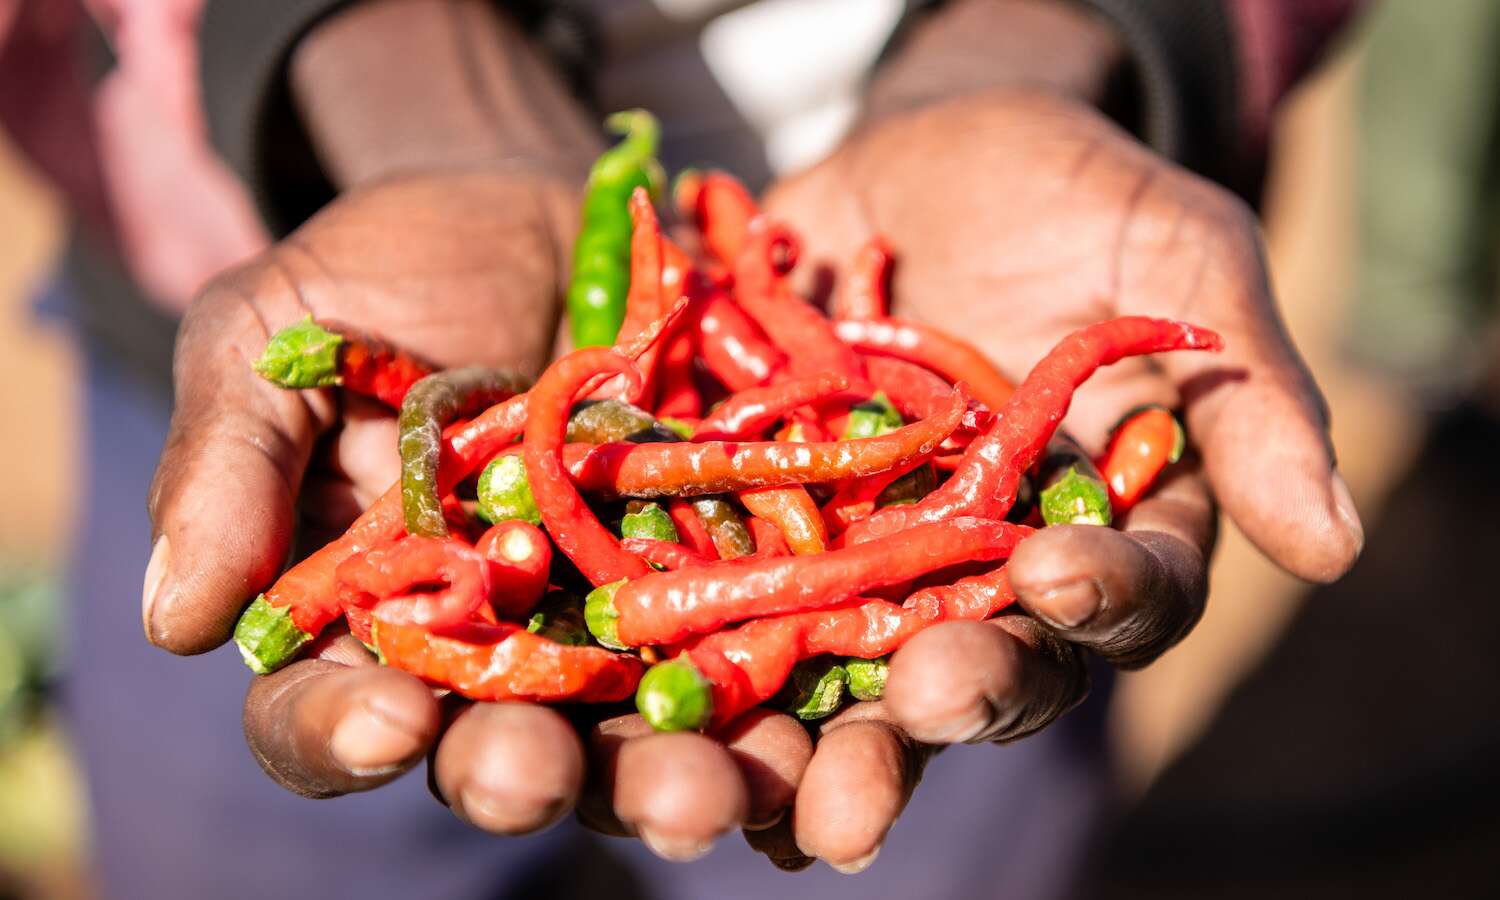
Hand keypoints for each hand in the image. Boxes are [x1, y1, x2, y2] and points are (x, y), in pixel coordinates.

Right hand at [140, 166, 832, 854]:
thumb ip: (227, 464)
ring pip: (642, 731)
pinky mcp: (727, 572)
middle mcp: (497, 652)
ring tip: (710, 786)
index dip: (344, 733)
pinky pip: (764, 643)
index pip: (329, 714)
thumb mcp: (275, 339)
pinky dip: (795, 683)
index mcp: (366, 621)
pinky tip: (825, 708)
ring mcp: (619, 621)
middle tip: (544, 777)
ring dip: (676, 772)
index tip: (386, 717)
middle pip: (501, 747)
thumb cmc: (382, 275)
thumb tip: (175, 619)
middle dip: (523, 772)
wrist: (538, 210)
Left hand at [741, 87, 1363, 862]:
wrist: (931, 148)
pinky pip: (725, 577)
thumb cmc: (1079, 194)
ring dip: (809, 734)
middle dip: (944, 705)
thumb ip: (1245, 394)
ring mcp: (867, 551)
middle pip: (978, 667)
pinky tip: (652, 677)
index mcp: (1103, 531)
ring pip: (844, 665)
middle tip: (908, 730)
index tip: (1060, 575)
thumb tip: (1338, 548)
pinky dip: (692, 628)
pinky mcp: (765, 512)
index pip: (1124, 599)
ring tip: (773, 795)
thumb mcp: (1179, 255)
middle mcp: (984, 571)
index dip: (1101, 599)